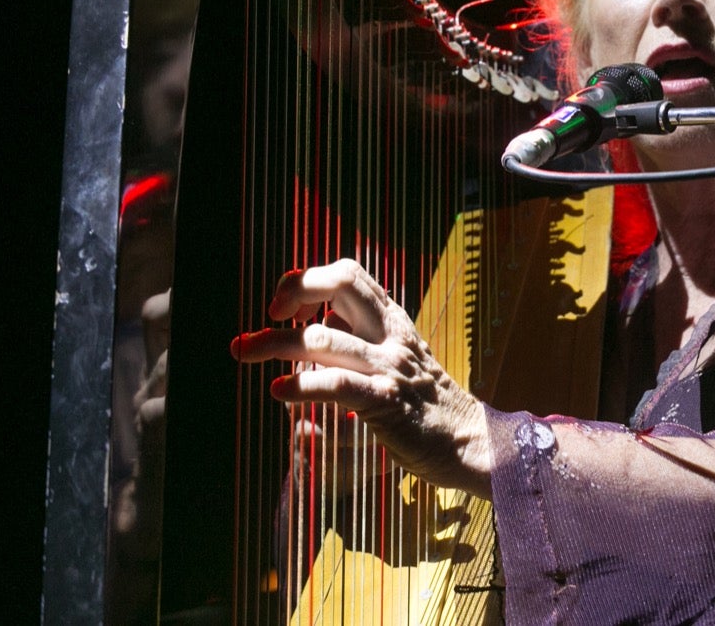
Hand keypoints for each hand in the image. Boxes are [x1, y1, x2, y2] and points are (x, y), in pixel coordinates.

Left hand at [231, 259, 491, 495]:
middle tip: (268, 317)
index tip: (283, 307)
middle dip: (294, 289)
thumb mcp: (399, 358)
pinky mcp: (386, 402)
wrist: (470, 441)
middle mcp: (391, 334)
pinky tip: (278, 391)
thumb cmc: (427, 406)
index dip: (308, 279)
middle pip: (341, 283)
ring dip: (275, 343)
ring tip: (244, 352)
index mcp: (394, 321)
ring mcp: (389, 366)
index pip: (348, 274)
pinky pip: (336, 385)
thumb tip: (315, 327)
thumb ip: (362, 340)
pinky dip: (301, 385)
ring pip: (323, 337)